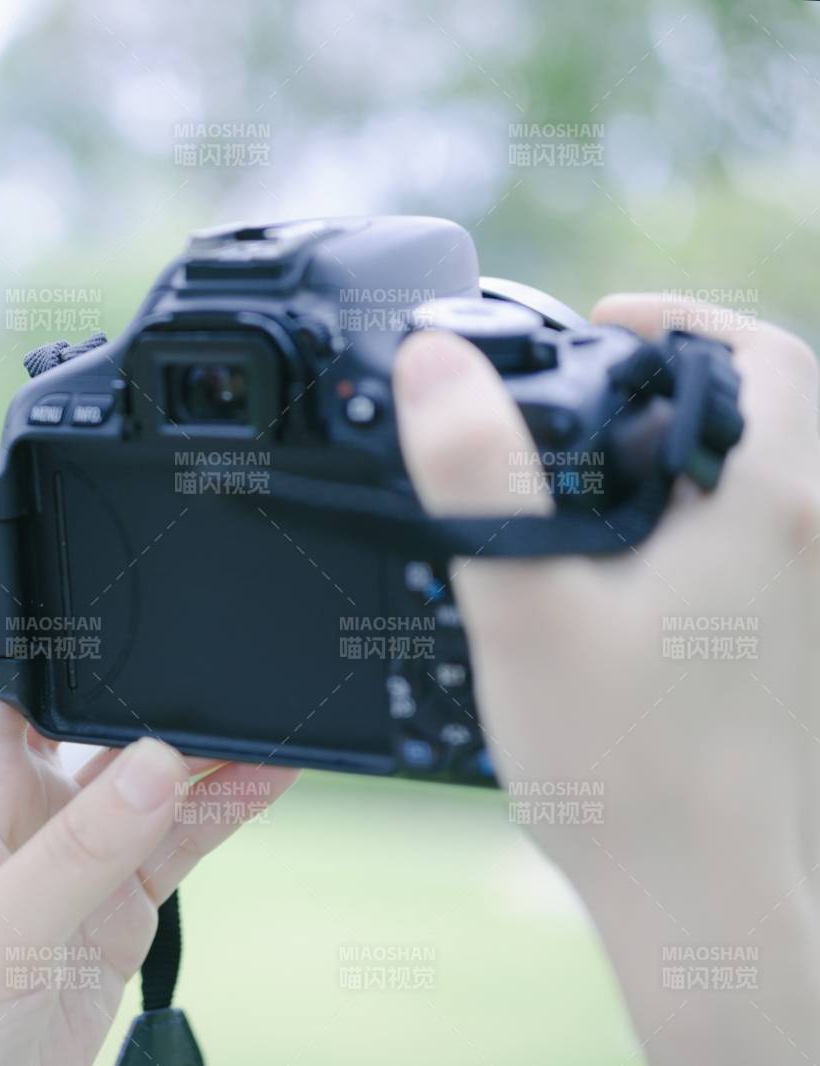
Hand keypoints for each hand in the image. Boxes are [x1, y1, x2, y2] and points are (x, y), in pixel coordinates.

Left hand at [0, 683, 296, 1065]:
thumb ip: (78, 851)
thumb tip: (158, 762)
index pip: (22, 687)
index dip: (74, 648)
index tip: (143, 615)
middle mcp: (23, 811)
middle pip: (101, 728)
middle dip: (157, 697)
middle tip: (230, 667)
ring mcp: (75, 857)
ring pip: (152, 783)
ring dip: (206, 750)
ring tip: (272, 711)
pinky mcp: (116, 906)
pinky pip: (180, 843)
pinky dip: (225, 810)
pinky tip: (268, 774)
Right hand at [394, 294, 819, 1063]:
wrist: (704, 901)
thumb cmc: (626, 768)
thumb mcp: (525, 604)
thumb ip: (478, 475)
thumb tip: (436, 362)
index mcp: (766, 506)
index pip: (758, 353)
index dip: (679, 317)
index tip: (599, 322)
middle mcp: (805, 542)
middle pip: (757, 411)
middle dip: (668, 381)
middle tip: (570, 396)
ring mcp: (802, 601)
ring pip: (749, 482)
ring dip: (673, 455)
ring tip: (572, 479)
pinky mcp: (783, 651)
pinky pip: (741, 547)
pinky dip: (682, 522)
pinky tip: (601, 574)